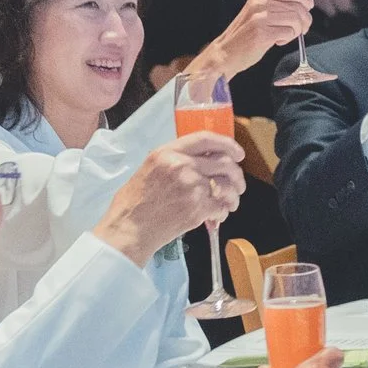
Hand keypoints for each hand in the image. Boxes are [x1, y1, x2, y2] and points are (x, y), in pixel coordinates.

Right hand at [91, 134, 244, 263]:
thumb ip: (175, 160)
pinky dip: (223, 212)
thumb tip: (203, 160)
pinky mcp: (197, 207)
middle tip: (238, 185)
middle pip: (224, 162)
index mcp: (167, 152)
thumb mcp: (150, 168)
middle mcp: (181, 165)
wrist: (129, 228)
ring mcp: (191, 186)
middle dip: (237, 175)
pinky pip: (221, 206)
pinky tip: (217, 216)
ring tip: (230, 203)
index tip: (238, 153)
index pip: (206, 139)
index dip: (228, 144)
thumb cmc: (135, 202)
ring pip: (227, 186)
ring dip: (233, 196)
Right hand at [194, 0, 314, 74]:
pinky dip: (288, 39)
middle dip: (304, 20)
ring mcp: (259, 18)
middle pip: (297, 7)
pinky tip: (277, 41)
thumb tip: (304, 3)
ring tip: (286, 36)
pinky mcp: (261, 33)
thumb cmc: (247, 34)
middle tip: (300, 30)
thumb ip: (277, 5)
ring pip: (295, 19)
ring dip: (296, 31)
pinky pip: (288, 32)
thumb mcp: (259, 12)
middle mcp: (259, 3)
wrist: (226, 53)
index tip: (308, 7)